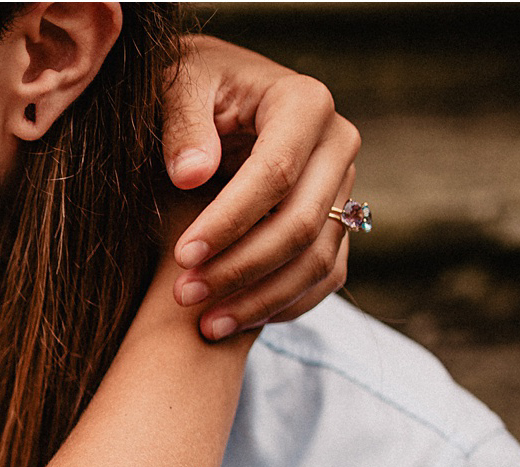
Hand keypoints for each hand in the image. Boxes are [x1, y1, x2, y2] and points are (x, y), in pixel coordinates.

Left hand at [162, 35, 361, 338]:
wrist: (214, 97)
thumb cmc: (189, 89)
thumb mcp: (177, 88)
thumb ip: (182, 125)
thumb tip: (193, 173)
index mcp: (304, 104)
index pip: (276, 174)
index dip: (230, 222)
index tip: (182, 256)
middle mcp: (337, 144)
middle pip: (302, 224)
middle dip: (240, 268)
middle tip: (182, 296)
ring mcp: (343, 187)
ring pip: (317, 259)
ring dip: (260, 299)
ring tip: (204, 325)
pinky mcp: (338, 221)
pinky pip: (324, 276)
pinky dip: (282, 305)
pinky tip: (234, 323)